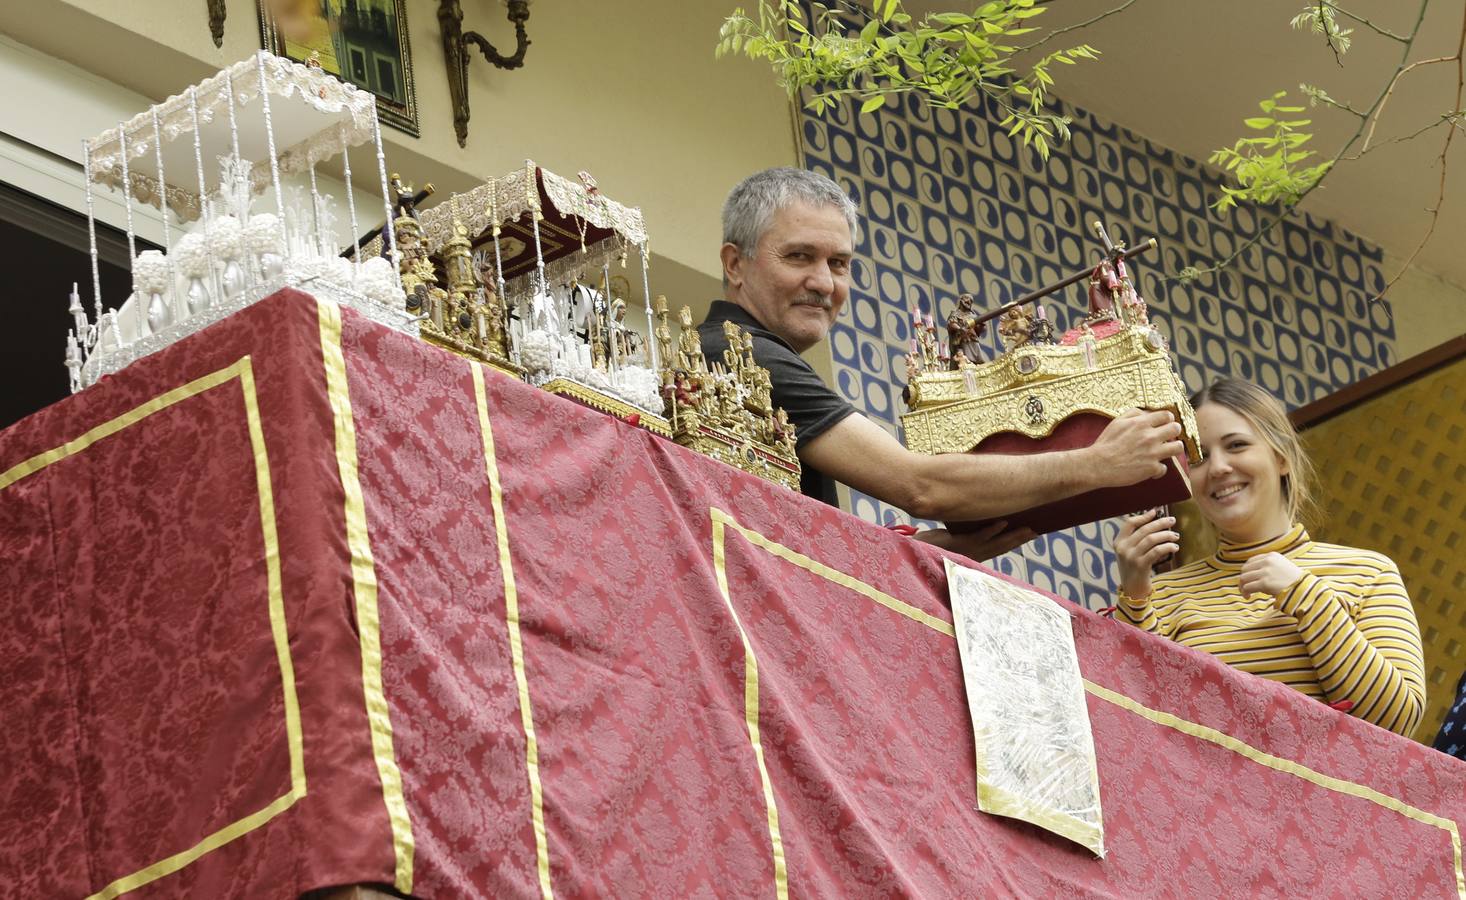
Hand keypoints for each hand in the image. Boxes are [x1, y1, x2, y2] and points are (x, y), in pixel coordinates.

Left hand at [915, 521, 1036, 561]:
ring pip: (995, 544)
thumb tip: (978, 514)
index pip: (999, 547)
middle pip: (1002, 547)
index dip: (1015, 540)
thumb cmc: (931, 542)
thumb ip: (966, 529)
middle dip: (1020, 539)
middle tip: (1038, 531)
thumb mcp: (952, 535)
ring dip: (1012, 536)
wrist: (912, 549)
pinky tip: (1003, 523)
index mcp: (974, 553)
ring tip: (1028, 529)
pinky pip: (978, 537)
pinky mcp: (957, 545)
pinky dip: (991, 530)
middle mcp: (973, 555)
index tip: (1031, 532)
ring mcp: (966, 551)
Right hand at [1088, 409, 1185, 487]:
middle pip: (1176, 429)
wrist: (1098, 465)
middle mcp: (1150, 437)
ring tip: (1166, 451)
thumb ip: (1134, 413)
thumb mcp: (1117, 421)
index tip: (1165, 424)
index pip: (1167, 415)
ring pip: (1178, 447)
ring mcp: (1152, 453)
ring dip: (1173, 449)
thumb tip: (1147, 413)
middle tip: (1167, 437)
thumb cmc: (1106, 443)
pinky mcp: (1151, 468)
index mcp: (1141, 423)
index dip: (1167, 419)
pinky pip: (1164, 468)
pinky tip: (1149, 469)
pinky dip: (1157, 470)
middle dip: (1173, 432)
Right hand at [1112, 508, 1177, 598]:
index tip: (1156, 511)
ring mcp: (1131, 557)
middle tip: (1172, 520)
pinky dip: (1167, 547)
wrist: (1132, 591)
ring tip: (1175, 536)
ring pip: (1152, 539)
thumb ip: (1136, 539)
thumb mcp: (1129, 553)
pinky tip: (1174, 547)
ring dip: (1166, 535)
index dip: (1144, 516)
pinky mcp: (1140, 565)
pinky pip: (1157, 551)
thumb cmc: (1134, 570)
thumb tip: (1153, 521)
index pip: (1130, 523)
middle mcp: (1123, 548)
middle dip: (1160, 523)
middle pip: (1144, 529)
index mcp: (1118, 542)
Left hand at [1239, 552, 1305, 597]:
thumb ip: (1267, 566)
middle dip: (1243, 580)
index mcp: (1271, 556)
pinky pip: (1248, 587)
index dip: (1247, 571)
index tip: (1247, 580)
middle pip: (1245, 569)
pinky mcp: (1265, 582)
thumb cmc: (1293, 581)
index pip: (1251, 561)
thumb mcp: (1281, 566)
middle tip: (1244, 588)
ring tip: (1246, 594)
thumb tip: (1250, 575)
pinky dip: (1245, 592)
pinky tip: (1248, 597)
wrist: (1304, 588)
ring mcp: (1265, 571)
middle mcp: (1267, 561)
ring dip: (1242, 587)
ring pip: (1244, 578)